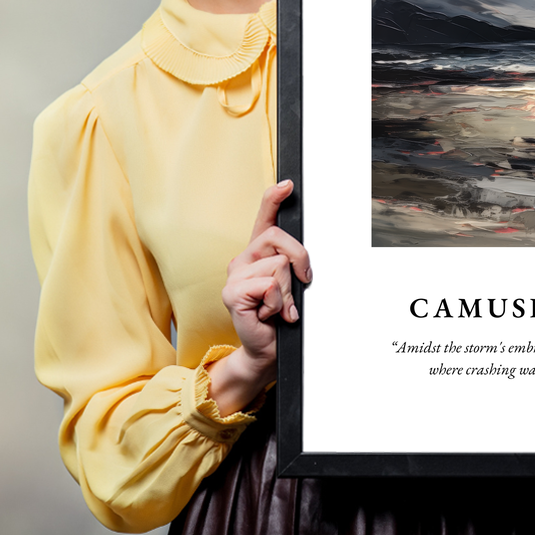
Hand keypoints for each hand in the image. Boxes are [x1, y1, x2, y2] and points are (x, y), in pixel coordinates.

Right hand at [207, 180, 311, 414]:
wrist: (267, 349)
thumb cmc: (280, 317)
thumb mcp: (292, 285)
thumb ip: (293, 265)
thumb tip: (303, 257)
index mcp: (258, 253)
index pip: (264, 218)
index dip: (274, 198)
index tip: (288, 184)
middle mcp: (243, 259)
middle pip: (279, 238)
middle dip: (300, 260)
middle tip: (300, 284)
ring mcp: (235, 275)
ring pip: (279, 265)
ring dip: (288, 291)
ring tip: (279, 307)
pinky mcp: (232, 293)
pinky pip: (269, 285)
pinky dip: (278, 303)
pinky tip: (269, 314)